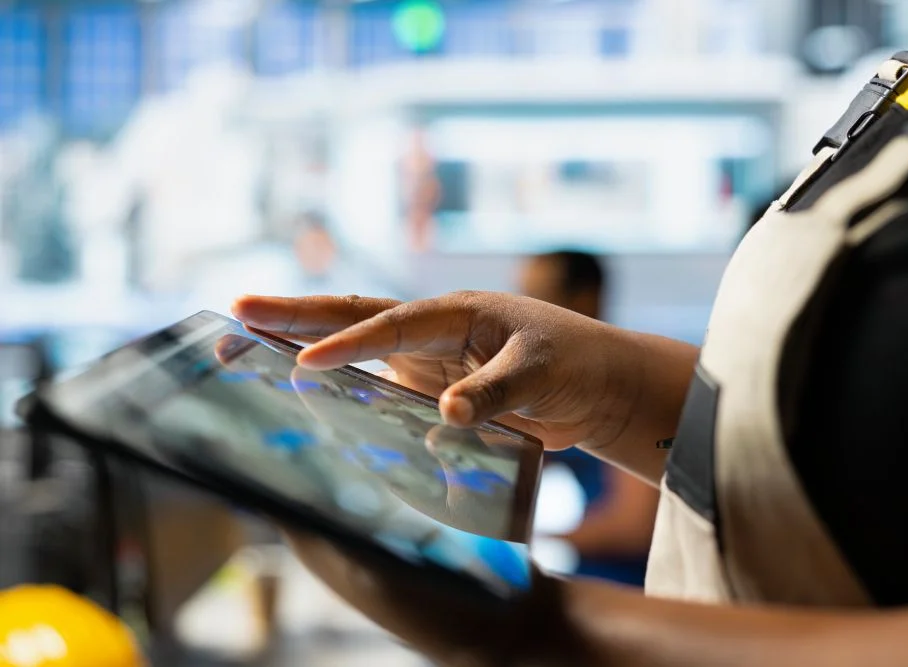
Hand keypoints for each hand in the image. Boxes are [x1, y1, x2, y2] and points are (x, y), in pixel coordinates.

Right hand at [232, 292, 653, 452]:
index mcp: (457, 312)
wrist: (594, 382)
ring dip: (307, 338)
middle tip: (241, 307)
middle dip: (299, 313)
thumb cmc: (574, 363)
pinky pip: (377, 381)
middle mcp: (433, 329)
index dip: (349, 344)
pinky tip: (304, 387)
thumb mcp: (540, 373)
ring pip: (358, 343)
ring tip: (250, 334)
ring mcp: (427, 356)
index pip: (392, 327)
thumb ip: (495, 393)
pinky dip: (340, 380)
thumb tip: (446, 415)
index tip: (305, 360)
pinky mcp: (429, 384)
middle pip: (357, 316)